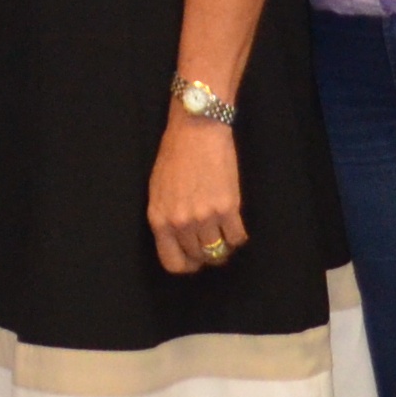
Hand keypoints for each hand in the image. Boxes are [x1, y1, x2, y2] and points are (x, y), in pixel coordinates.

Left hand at [147, 114, 244, 274]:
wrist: (196, 131)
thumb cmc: (174, 156)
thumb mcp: (157, 191)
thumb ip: (165, 218)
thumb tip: (178, 240)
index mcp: (159, 219)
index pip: (172, 262)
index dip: (186, 265)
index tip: (194, 259)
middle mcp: (181, 223)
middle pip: (198, 257)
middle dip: (206, 253)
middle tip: (212, 240)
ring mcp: (205, 217)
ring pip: (219, 251)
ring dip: (224, 246)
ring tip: (224, 233)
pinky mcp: (228, 208)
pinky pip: (237, 238)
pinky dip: (238, 236)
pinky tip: (235, 225)